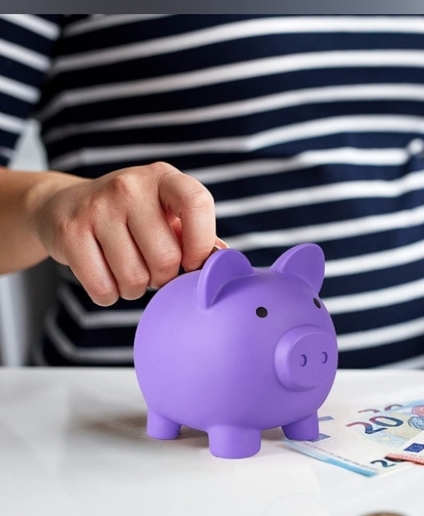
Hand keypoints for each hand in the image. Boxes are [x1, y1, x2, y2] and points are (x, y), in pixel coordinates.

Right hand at [28, 162, 220, 305]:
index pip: (197, 204)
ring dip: (135, 288)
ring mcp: (97, 207)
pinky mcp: (71, 233)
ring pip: (134, 278)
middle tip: (153, 270)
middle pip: (166, 257)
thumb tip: (225, 261)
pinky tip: (106, 275)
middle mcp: (130, 187)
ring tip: (128, 270)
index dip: (201, 243)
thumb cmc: (131, 216)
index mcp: (164, 179)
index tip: (192, 263)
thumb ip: (197, 235)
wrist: (64, 205)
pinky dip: (109, 295)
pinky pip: (103, 288)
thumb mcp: (166, 212)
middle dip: (164, 278)